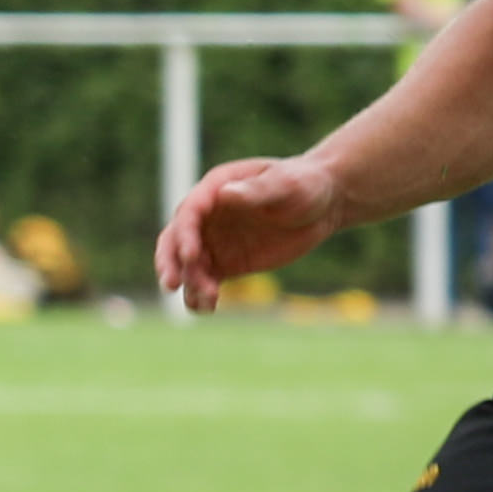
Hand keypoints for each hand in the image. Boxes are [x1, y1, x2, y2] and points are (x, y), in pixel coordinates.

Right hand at [153, 155, 346, 311]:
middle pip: (175, 240)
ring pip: (188, 266)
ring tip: (208, 300)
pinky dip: (201, 295)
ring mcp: (215, 241)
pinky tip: (208, 308)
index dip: (185, 234)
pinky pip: (205, 281)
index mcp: (216, 189)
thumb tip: (224, 195)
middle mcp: (207, 216)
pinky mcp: (226, 263)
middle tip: (171, 284)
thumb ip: (256, 191)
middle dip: (170, 262)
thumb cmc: (305, 183)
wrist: (323, 205)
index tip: (191, 256)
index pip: (189, 212)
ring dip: (190, 284)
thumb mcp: (286, 184)